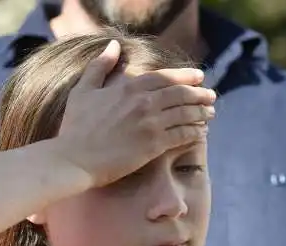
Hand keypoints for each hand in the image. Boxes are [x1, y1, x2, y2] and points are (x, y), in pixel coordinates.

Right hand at [55, 40, 215, 187]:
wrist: (74, 159)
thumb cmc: (75, 128)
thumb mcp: (83, 90)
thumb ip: (99, 66)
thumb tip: (113, 46)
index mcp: (129, 87)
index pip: (165, 77)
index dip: (185, 77)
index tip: (199, 77)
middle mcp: (143, 102)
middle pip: (181, 94)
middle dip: (199, 94)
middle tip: (211, 96)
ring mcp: (150, 123)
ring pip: (185, 114)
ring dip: (201, 113)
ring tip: (210, 114)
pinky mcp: (153, 145)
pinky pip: (182, 135)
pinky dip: (195, 133)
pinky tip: (201, 134)